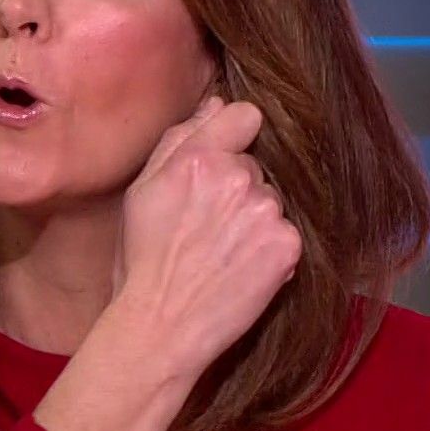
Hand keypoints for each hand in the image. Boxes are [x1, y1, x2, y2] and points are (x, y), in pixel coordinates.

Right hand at [109, 94, 303, 377]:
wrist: (162, 326)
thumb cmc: (143, 261)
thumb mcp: (142, 191)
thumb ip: (179, 139)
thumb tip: (215, 104)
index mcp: (198, 158)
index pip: (245, 115)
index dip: (234, 137)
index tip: (223, 160)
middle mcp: (238, 178)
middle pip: (253, 165)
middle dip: (236, 187)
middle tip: (206, 226)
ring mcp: (267, 212)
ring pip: (270, 200)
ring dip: (253, 218)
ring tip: (221, 253)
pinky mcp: (287, 246)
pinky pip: (285, 232)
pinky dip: (268, 248)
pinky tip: (240, 269)